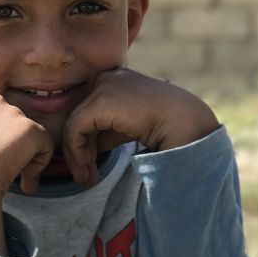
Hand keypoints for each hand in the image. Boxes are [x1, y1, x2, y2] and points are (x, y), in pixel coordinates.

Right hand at [0, 94, 53, 253]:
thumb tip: (4, 146)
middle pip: (14, 123)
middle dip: (12, 145)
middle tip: (1, 168)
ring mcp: (13, 113)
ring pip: (30, 135)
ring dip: (24, 155)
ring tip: (10, 175)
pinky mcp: (30, 128)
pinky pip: (46, 145)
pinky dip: (39, 164)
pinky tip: (23, 179)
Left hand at [63, 69, 218, 186]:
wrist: (185, 123)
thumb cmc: (162, 126)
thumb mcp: (126, 126)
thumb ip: (104, 131)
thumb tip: (84, 147)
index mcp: (113, 79)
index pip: (85, 111)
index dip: (83, 140)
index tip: (88, 165)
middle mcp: (105, 78)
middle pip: (77, 118)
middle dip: (78, 150)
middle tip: (85, 176)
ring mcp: (102, 87)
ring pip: (72, 125)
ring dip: (76, 156)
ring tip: (86, 178)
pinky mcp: (100, 102)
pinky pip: (74, 130)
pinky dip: (76, 153)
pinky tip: (87, 169)